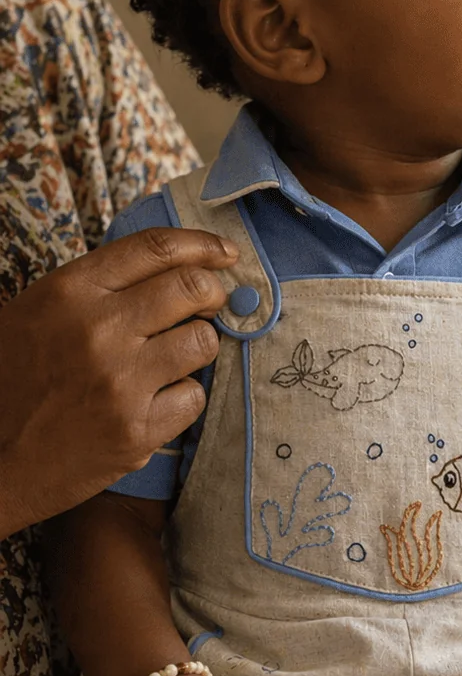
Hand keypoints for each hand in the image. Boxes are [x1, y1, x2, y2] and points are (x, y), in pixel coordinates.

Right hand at [0, 227, 238, 537]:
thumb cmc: (13, 381)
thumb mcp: (38, 312)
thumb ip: (100, 287)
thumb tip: (176, 267)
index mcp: (70, 291)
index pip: (157, 248)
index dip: (203, 245)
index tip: (226, 253)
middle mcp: (98, 329)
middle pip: (193, 287)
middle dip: (214, 293)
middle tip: (210, 305)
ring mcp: (120, 381)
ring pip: (203, 342)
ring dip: (198, 347)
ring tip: (172, 359)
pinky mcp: (137, 430)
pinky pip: (194, 396)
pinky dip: (182, 398)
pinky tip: (153, 403)